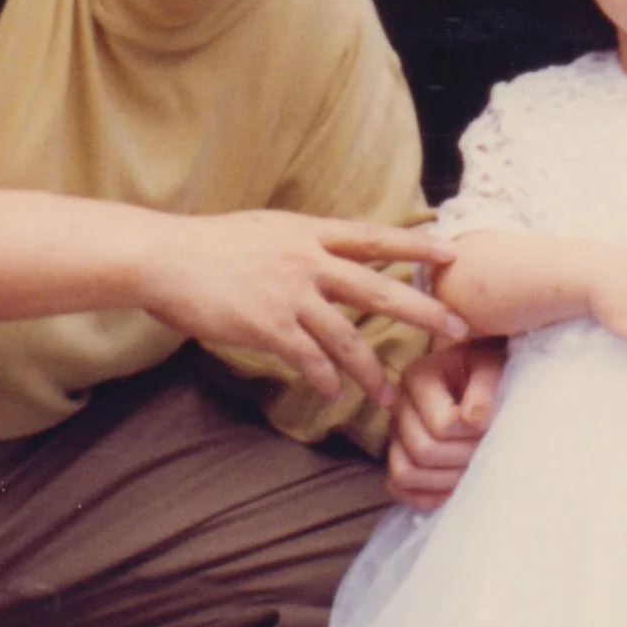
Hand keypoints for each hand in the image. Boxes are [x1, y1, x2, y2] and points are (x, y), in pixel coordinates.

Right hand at [141, 212, 462, 405]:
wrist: (166, 258)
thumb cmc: (208, 246)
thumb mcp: (264, 231)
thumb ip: (298, 246)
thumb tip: (320, 257)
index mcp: (308, 232)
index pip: (374, 237)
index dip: (415, 244)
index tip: (452, 251)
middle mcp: (307, 261)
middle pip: (379, 289)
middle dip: (424, 310)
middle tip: (460, 327)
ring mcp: (290, 295)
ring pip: (347, 338)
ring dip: (372, 370)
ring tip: (390, 394)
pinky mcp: (269, 326)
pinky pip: (310, 359)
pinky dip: (326, 379)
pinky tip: (335, 393)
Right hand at [387, 339, 506, 507]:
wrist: (479, 372)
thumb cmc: (487, 367)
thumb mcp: (492, 365)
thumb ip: (484, 387)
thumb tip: (473, 420)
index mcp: (417, 377)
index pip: (443, 425)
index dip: (474, 435)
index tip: (494, 426)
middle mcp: (399, 404)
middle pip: (424, 451)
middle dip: (463, 458)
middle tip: (488, 451)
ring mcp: (395, 432)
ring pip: (406, 473)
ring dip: (446, 480)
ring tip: (474, 469)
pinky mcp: (399, 454)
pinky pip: (398, 487)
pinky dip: (426, 496)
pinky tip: (455, 488)